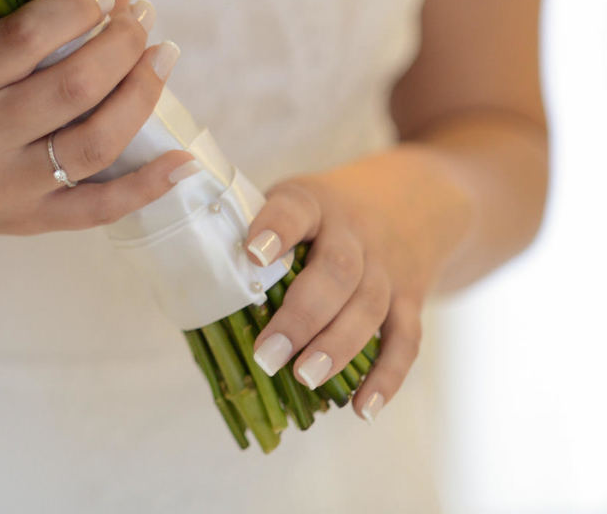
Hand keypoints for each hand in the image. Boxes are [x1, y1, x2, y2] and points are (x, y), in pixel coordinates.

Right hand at [0, 0, 195, 236]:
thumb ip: (4, 22)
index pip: (32, 36)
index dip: (83, 7)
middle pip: (76, 86)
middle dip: (124, 43)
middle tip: (143, 17)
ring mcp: (8, 187)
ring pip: (98, 141)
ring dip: (143, 93)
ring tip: (162, 57)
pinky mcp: (31, 221)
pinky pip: (100, 208)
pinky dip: (149, 185)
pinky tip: (184, 161)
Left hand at [243, 162, 447, 422]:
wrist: (412, 198)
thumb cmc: (323, 213)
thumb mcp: (291, 200)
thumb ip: (252, 233)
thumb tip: (194, 286)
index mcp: (313, 203)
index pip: (295, 210)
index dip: (276, 230)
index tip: (252, 255)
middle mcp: (354, 234)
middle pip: (337, 271)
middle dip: (302, 316)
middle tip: (268, 355)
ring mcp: (386, 267)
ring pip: (369, 307)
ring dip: (337, 347)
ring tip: (304, 378)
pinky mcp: (410, 299)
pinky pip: (405, 340)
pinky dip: (387, 377)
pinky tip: (361, 409)